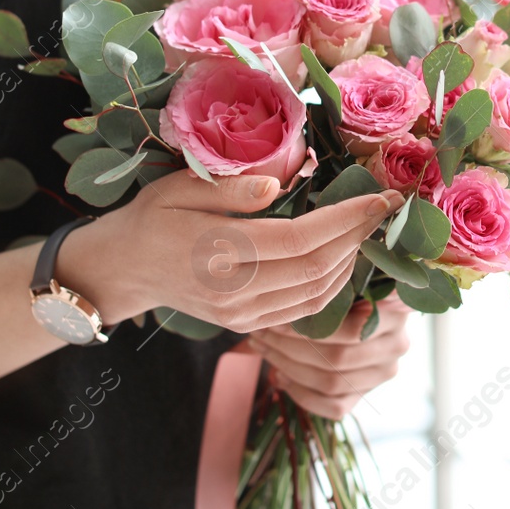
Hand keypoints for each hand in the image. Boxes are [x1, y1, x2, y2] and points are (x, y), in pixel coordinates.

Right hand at [63, 170, 403, 333]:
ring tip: (369, 227)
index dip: (347, 219)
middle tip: (387, 207)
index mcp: (219, 251)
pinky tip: (344, 256)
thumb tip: (281, 184)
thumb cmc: (151, 217)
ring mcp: (243, 313)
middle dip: (360, 237)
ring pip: (318, 294)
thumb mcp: (179, 187)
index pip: (301, 238)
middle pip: (318, 269)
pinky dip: (333, 284)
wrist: (122, 270)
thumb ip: (230, 187)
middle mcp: (236, 291)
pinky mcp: (248, 324)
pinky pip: (305, 310)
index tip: (381, 197)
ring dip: (352, 262)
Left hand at [245, 295, 411, 418]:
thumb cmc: (344, 288)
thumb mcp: (343, 279)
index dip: (306, 329)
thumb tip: (289, 290)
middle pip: (337, 359)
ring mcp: (382, 376)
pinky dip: (301, 395)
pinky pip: (332, 407)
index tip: (273, 320)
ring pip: (330, 384)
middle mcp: (396, 348)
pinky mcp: (365, 397)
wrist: (360, 313)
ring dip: (288, 368)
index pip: (350, 330)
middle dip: (289, 348)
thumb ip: (326, 286)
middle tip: (259, 334)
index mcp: (396, 315)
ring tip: (263, 349)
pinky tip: (280, 376)